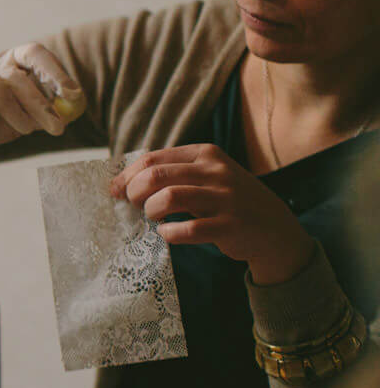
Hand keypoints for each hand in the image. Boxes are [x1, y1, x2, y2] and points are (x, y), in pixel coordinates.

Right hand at [0, 44, 84, 170]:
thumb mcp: (23, 120)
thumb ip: (45, 112)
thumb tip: (74, 108)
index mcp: (8, 64)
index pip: (33, 53)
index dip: (55, 71)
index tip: (73, 94)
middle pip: (15, 72)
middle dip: (40, 102)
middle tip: (57, 127)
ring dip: (13, 108)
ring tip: (25, 130)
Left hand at [109, 144, 314, 283]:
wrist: (273, 227)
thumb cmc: (226, 201)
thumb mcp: (204, 176)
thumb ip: (170, 174)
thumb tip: (119, 183)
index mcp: (205, 154)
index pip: (152, 158)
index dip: (126, 176)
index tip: (114, 191)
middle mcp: (215, 171)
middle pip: (155, 176)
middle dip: (134, 193)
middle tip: (134, 206)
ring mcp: (225, 197)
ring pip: (169, 198)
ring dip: (151, 211)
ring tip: (153, 218)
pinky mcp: (230, 225)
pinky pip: (188, 229)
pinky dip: (169, 233)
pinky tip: (167, 233)